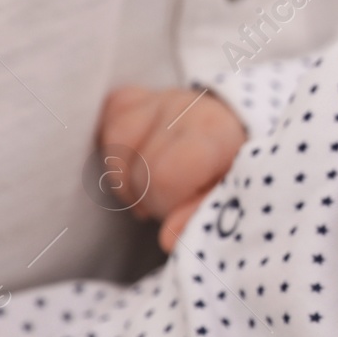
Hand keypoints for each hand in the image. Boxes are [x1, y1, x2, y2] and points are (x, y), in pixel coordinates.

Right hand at [98, 85, 247, 251]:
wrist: (231, 128)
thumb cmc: (228, 169)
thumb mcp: (228, 195)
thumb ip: (200, 215)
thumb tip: (167, 239)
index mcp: (214, 133)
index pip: (163, 175)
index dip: (163, 201)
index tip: (179, 205)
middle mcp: (185, 107)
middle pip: (138, 168)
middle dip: (148, 195)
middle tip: (168, 197)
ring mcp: (157, 98)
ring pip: (115, 147)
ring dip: (128, 176)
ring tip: (151, 182)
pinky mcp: (133, 96)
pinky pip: (106, 121)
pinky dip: (114, 148)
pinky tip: (135, 158)